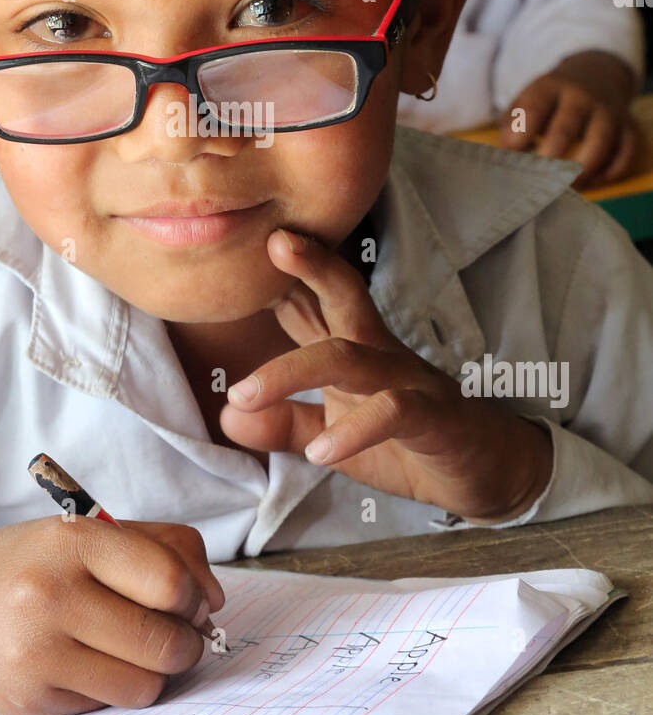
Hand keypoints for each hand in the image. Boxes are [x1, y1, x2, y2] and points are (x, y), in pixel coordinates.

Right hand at [0, 518, 223, 714]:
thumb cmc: (28, 566)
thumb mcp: (89, 533)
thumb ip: (163, 548)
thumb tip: (213, 600)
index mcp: (73, 541)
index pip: (170, 580)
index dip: (195, 596)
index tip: (189, 600)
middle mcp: (51, 594)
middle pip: (165, 640)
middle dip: (185, 642)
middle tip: (171, 632)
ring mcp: (38, 651)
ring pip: (146, 684)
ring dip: (155, 672)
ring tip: (132, 651)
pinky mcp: (32, 698)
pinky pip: (110, 705)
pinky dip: (115, 688)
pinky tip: (90, 664)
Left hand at [222, 229, 552, 523]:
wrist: (486, 472)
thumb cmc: (406, 444)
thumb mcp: (335, 437)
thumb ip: (285, 424)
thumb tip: (227, 416)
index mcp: (357, 348)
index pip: (316, 300)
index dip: (284, 273)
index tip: (244, 245)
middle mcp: (381, 353)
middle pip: (345, 298)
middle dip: (312, 267)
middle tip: (275, 242)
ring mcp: (409, 380)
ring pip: (350, 358)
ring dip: (293, 372)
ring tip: (244, 395)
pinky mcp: (435, 417)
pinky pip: (393, 412)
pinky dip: (352, 431)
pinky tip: (320, 454)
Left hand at [499, 52, 637, 187]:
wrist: (595, 75)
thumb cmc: (551, 99)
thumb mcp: (526, 100)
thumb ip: (511, 125)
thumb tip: (506, 155)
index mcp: (551, 87)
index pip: (535, 107)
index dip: (522, 132)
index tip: (511, 153)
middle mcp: (582, 96)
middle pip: (567, 126)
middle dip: (550, 155)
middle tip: (537, 178)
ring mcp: (608, 111)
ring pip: (600, 142)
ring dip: (581, 169)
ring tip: (564, 187)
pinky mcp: (628, 127)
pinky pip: (625, 153)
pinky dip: (610, 172)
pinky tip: (591, 181)